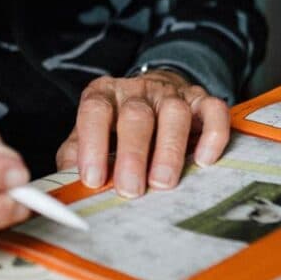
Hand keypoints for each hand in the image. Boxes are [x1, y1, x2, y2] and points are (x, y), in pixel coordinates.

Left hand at [55, 71, 229, 197]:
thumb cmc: (117, 122)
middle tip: (130, 189)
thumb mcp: (90, 131)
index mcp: (104, 94)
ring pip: (174, 112)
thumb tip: (68, 182)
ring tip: (163, 182)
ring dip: (169, 149)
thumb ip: (76, 153)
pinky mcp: (201, 100)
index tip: (93, 179)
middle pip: (135, 115)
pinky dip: (212, 135)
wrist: (154, 90)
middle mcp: (137, 90)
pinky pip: (213, 110)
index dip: (92, 144)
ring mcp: (171, 93)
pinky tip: (203, 160)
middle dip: (133, 154)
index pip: (94, 111)